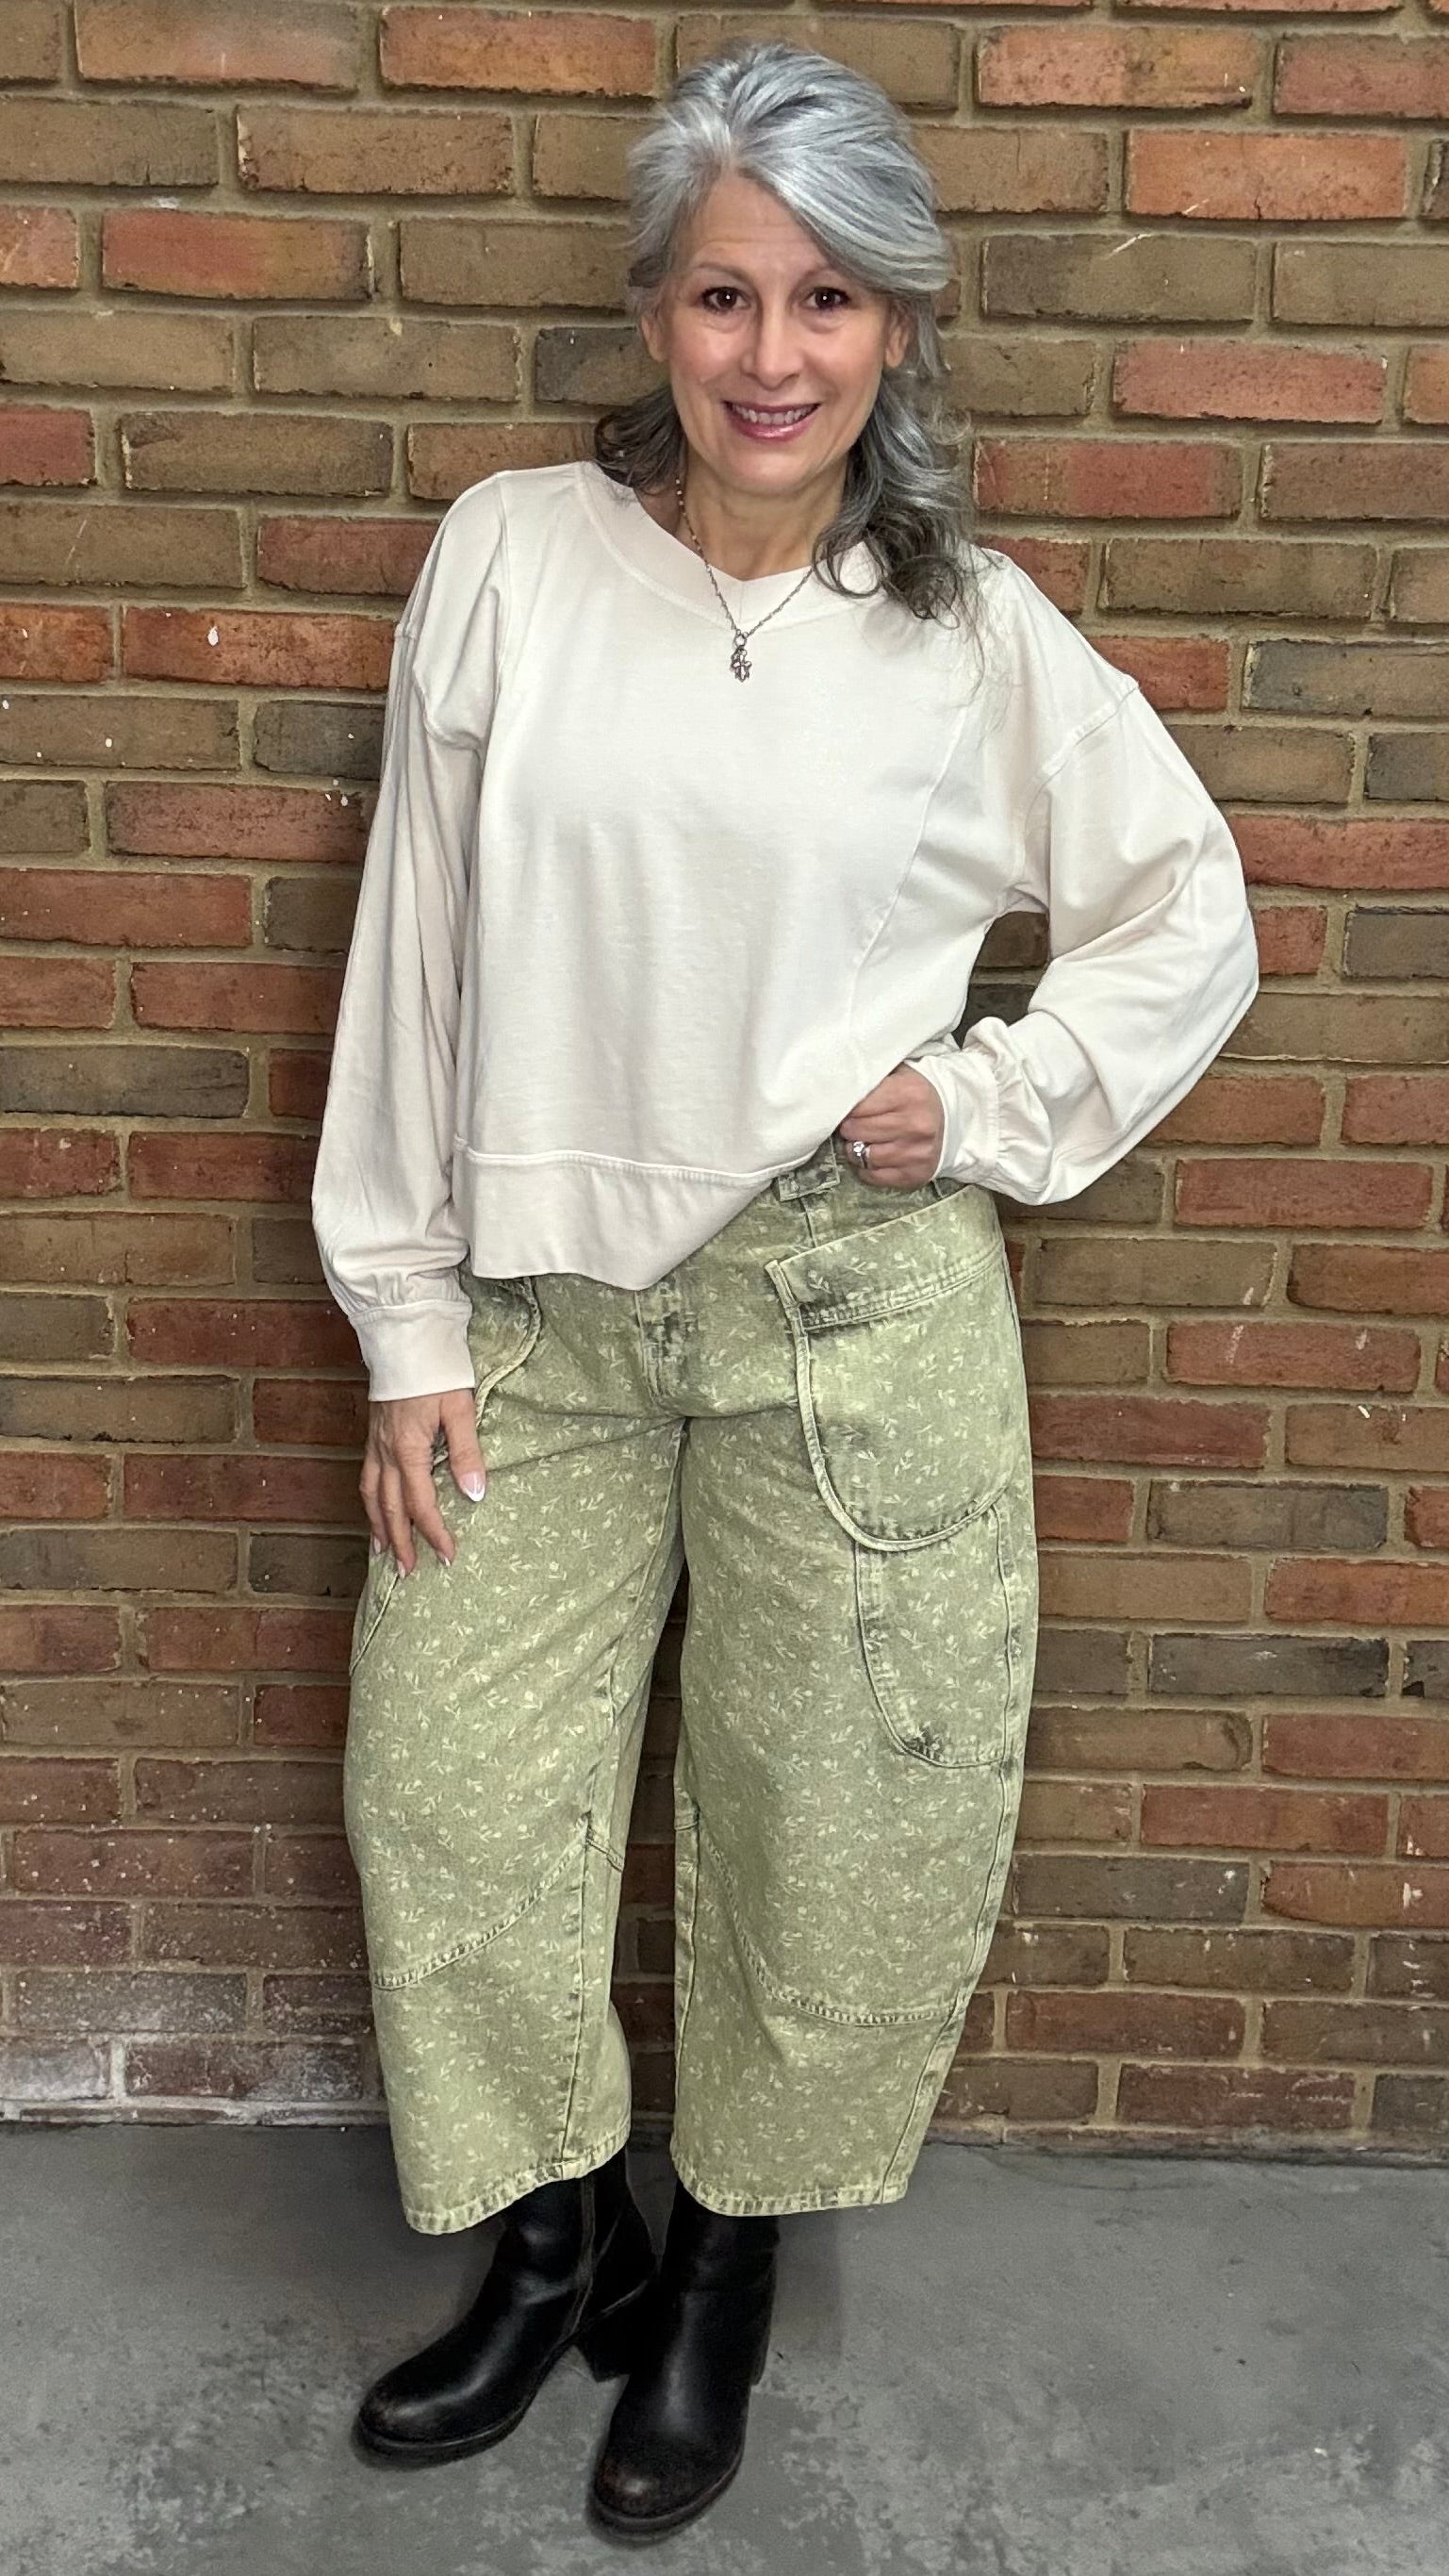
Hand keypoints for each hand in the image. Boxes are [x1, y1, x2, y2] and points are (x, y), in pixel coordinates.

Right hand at [360, 1385, 485, 1574]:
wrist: (404, 1334)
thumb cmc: (435, 1367)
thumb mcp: (460, 1408)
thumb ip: (467, 1453)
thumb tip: (475, 1495)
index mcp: (408, 1449)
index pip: (421, 1504)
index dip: (434, 1533)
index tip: (448, 1556)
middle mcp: (385, 1451)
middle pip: (391, 1507)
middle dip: (402, 1542)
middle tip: (410, 1572)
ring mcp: (375, 1442)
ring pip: (372, 1494)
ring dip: (379, 1526)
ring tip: (384, 1551)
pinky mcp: (373, 1432)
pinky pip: (366, 1476)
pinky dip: (369, 1500)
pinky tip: (374, 1507)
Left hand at [835, 1064, 945, 1188]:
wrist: (951, 1119)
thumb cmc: (914, 1096)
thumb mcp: (898, 1075)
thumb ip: (870, 1077)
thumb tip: (836, 1088)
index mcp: (908, 1093)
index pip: (856, 1106)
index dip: (845, 1108)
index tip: (847, 1108)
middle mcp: (916, 1124)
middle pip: (856, 1131)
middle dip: (848, 1128)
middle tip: (852, 1124)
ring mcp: (917, 1152)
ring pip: (863, 1156)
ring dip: (855, 1150)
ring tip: (861, 1140)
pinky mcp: (915, 1174)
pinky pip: (874, 1176)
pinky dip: (866, 1169)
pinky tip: (872, 1157)